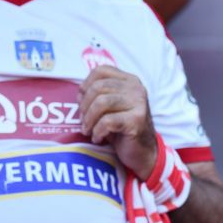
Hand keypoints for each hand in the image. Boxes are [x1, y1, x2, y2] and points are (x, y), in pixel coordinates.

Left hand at [78, 65, 157, 179]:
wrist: (142, 152)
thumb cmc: (122, 129)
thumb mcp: (110, 108)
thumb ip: (97, 96)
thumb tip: (79, 94)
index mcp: (129, 81)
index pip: (101, 71)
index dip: (86, 84)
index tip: (81, 101)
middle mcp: (136, 88)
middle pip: (98, 87)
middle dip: (84, 106)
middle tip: (83, 121)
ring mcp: (138, 103)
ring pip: (101, 102)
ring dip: (89, 119)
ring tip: (88, 130)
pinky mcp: (136, 120)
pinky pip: (107, 121)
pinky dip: (97, 131)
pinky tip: (98, 138)